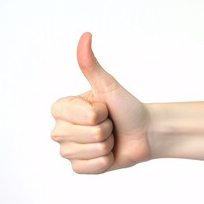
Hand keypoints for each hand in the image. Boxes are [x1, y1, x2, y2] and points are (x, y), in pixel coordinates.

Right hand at [51, 32, 151, 173]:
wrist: (144, 132)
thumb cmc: (127, 108)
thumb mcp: (108, 86)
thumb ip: (91, 65)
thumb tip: (85, 36)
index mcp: (62, 108)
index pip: (74, 115)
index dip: (96, 113)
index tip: (105, 109)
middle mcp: (60, 129)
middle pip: (79, 135)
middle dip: (103, 130)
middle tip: (110, 125)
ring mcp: (68, 150)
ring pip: (84, 152)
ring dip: (105, 145)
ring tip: (110, 137)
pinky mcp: (79, 167)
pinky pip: (88, 167)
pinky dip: (104, 160)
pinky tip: (108, 153)